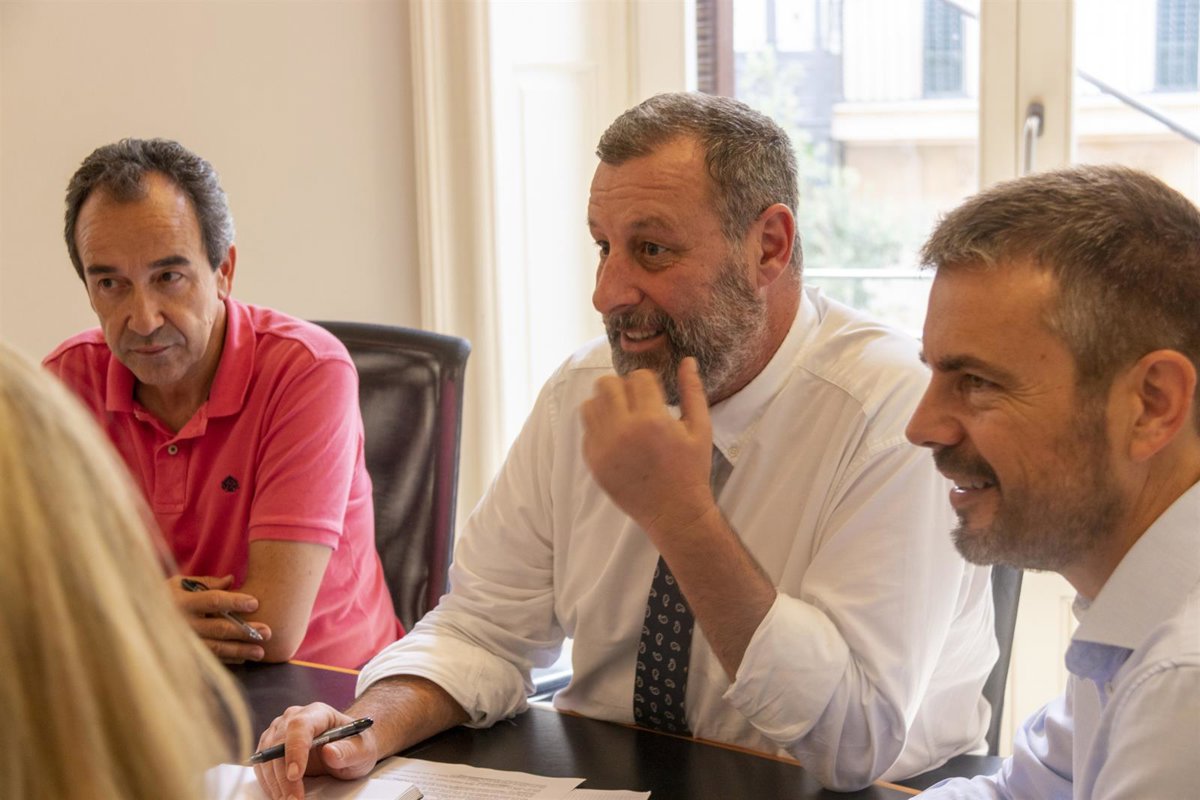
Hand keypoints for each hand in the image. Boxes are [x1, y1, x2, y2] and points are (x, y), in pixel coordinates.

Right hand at [167, 574, 270, 662]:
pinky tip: (243, 659)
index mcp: (183, 602)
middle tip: (268, 632)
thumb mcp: (179, 584)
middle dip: (245, 631)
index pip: (213, 601)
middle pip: (219, 628)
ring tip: (260, 652)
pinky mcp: (183, 655)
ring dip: (240, 651)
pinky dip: (227, 659)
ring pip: (216, 648)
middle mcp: (184, 624)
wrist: (136, 620)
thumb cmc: (164, 597)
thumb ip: (206, 582)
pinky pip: (208, 659)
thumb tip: (231, 580)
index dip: (235, 602)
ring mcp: (183, 642)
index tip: (255, 602)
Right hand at [254, 703, 380, 799]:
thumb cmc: (355, 744)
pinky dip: (270, 782)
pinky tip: (280, 794)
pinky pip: (263, 764)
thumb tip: (330, 752)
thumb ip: (349, 751)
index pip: (300, 726)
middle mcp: (295, 718)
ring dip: (274, 782)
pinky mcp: (271, 746)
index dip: (295, 750)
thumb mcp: (362, 750)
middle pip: (279, 743)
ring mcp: (280, 731)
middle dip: (284, 776)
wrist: (348, 747)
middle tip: (293, 798)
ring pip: (267, 755)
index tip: (295, 775)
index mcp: (318, 713)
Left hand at [581, 357, 715, 542]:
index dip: (647, 382)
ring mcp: (604, 447)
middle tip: (636, 403)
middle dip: (623, 388)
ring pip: (590, 404)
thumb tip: (687, 360)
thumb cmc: (691, 470)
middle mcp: (623, 431)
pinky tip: (616, 436)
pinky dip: (599, 426)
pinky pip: (586, 429)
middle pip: (607, 384)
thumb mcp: (700, 429)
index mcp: (652, 420)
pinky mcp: (593, 462)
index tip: (654, 395)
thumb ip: (692, 391)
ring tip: (623, 416)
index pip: (637, 378)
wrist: (674, 512)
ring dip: (606, 404)